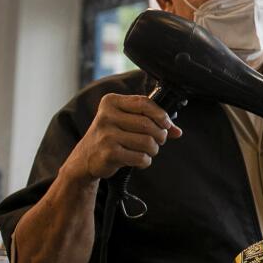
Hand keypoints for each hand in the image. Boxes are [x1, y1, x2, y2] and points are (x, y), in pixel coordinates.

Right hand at [63, 93, 181, 181]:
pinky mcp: (108, 153)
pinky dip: (145, 161)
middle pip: (148, 124)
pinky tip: (139, 160)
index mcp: (110, 102)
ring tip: (148, 151)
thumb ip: (151, 121)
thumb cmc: (111, 137)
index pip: (144, 103)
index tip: (167, 124)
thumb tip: (177, 131)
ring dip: (153, 149)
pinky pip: (140, 157)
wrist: (85, 159)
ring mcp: (106, 135)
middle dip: (160, 135)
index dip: (161, 115)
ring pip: (147, 142)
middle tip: (158, 141)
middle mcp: (106, 116)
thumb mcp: (126, 122)